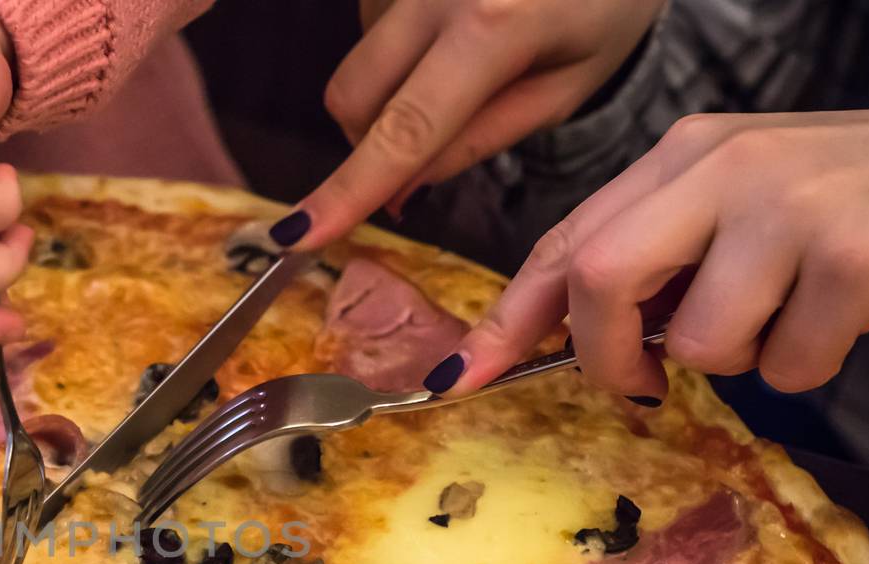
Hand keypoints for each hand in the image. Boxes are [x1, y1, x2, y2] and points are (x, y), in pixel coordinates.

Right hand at [268, 0, 662, 249]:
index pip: (404, 130)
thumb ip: (480, 139)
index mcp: (495, 25)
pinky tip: (454, 21)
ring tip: (466, 59)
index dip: (349, 191)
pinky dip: (401, 42)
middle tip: (426, 146)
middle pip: (352, 97)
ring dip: (392, 85)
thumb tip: (399, 189)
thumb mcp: (568, 84)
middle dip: (368, 141)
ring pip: (358, 59)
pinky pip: (371, 20)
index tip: (300, 236)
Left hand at [447, 112, 868, 399]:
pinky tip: (844, 312)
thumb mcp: (739, 201)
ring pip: (701, 343)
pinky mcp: (854, 258)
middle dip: (607, 355)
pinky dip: (807, 363)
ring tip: (791, 312)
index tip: (457, 379)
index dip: (505, 319)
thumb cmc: (845, 198)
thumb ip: (663, 251)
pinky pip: (786, 365)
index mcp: (686, 153)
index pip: (566, 240)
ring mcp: (790, 208)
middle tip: (641, 382)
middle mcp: (727, 166)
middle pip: (599, 278)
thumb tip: (586, 338)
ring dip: (738, 360)